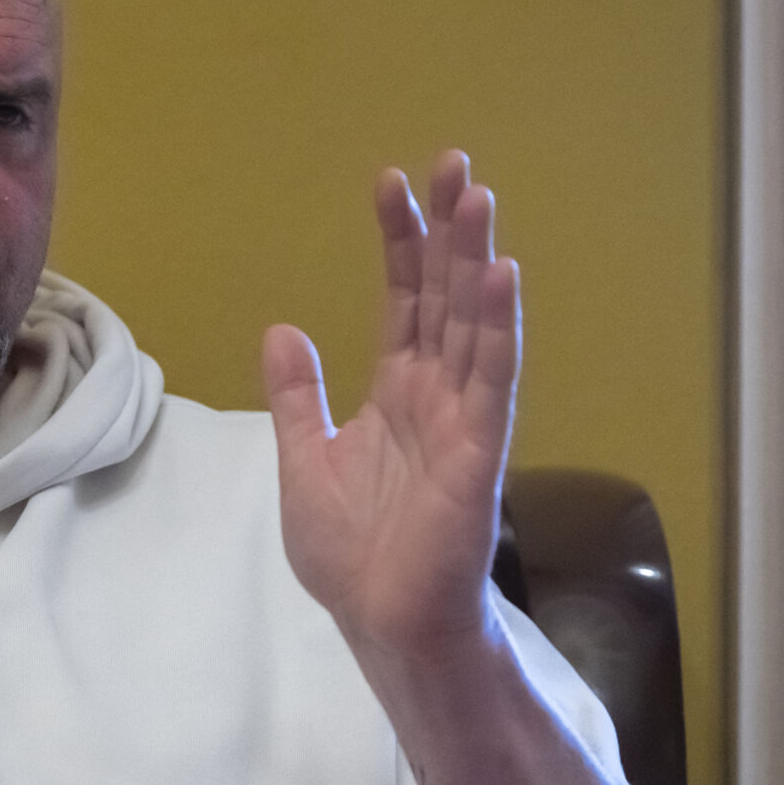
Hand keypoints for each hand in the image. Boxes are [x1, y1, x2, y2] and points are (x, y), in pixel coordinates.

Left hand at [262, 151, 519, 664]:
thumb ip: (297, 397)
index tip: (390, 182)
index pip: (402, 300)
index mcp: (396, 392)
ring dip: (478, 259)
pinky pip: (493, 379)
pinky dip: (499, 328)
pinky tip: (502, 276)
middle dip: (448, 229)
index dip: (399, 242)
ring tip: (478, 196)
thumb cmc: (353, 555)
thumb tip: (280, 329)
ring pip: (473, 323)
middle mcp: (436, 394)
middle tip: (452, 162)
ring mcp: (463, 418)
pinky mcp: (480, 451)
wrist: (383, 622)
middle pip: (445, 295)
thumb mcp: (302, 460)